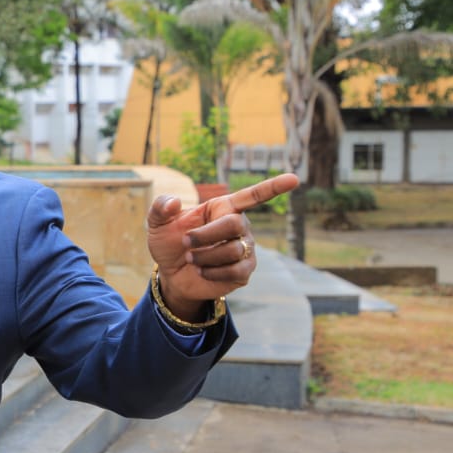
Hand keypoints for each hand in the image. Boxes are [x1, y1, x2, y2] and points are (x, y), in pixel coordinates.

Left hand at [146, 173, 298, 319]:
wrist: (172, 274)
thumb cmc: (169, 243)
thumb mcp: (158, 224)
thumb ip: (161, 208)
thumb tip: (173, 202)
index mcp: (223, 208)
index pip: (253, 196)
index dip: (273, 188)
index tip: (294, 178)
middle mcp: (240, 226)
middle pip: (234, 224)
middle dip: (205, 235)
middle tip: (185, 243)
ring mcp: (245, 249)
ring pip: (232, 251)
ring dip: (204, 257)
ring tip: (191, 259)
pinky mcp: (244, 271)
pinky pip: (234, 271)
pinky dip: (212, 272)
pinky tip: (203, 271)